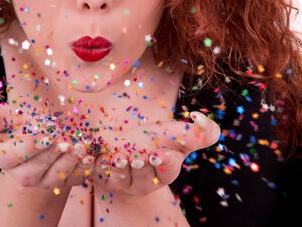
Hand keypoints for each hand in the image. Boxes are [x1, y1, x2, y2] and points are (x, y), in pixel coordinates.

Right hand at [0, 103, 95, 188]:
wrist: (44, 134)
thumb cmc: (23, 121)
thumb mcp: (9, 116)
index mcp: (6, 158)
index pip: (14, 156)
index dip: (31, 146)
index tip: (46, 133)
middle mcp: (22, 175)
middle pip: (35, 170)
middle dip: (52, 154)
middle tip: (67, 139)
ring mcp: (44, 182)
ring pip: (55, 178)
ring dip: (70, 162)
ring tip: (80, 146)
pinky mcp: (63, 183)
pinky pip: (74, 181)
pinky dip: (84, 169)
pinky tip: (91, 156)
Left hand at [90, 111, 219, 195]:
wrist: (124, 146)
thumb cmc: (154, 140)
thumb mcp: (176, 133)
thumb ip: (197, 131)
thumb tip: (203, 119)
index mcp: (166, 171)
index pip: (168, 170)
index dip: (164, 162)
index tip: (160, 153)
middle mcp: (145, 181)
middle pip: (143, 176)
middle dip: (141, 166)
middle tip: (139, 157)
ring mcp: (123, 182)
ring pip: (122, 177)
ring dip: (120, 166)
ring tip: (119, 157)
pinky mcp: (104, 178)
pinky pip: (100, 174)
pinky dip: (99, 165)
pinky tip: (99, 155)